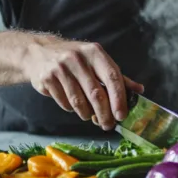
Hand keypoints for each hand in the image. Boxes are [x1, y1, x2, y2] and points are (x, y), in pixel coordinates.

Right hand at [23, 34, 143, 130]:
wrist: (39, 52)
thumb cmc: (75, 59)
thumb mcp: (96, 61)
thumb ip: (117, 77)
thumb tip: (139, 90)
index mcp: (95, 52)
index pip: (112, 77)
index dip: (119, 99)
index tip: (122, 115)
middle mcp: (78, 58)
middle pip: (96, 93)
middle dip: (104, 114)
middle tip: (108, 125)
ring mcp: (61, 68)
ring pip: (79, 102)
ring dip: (87, 114)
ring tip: (90, 115)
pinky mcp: (47, 79)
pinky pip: (65, 103)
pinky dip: (72, 109)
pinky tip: (73, 104)